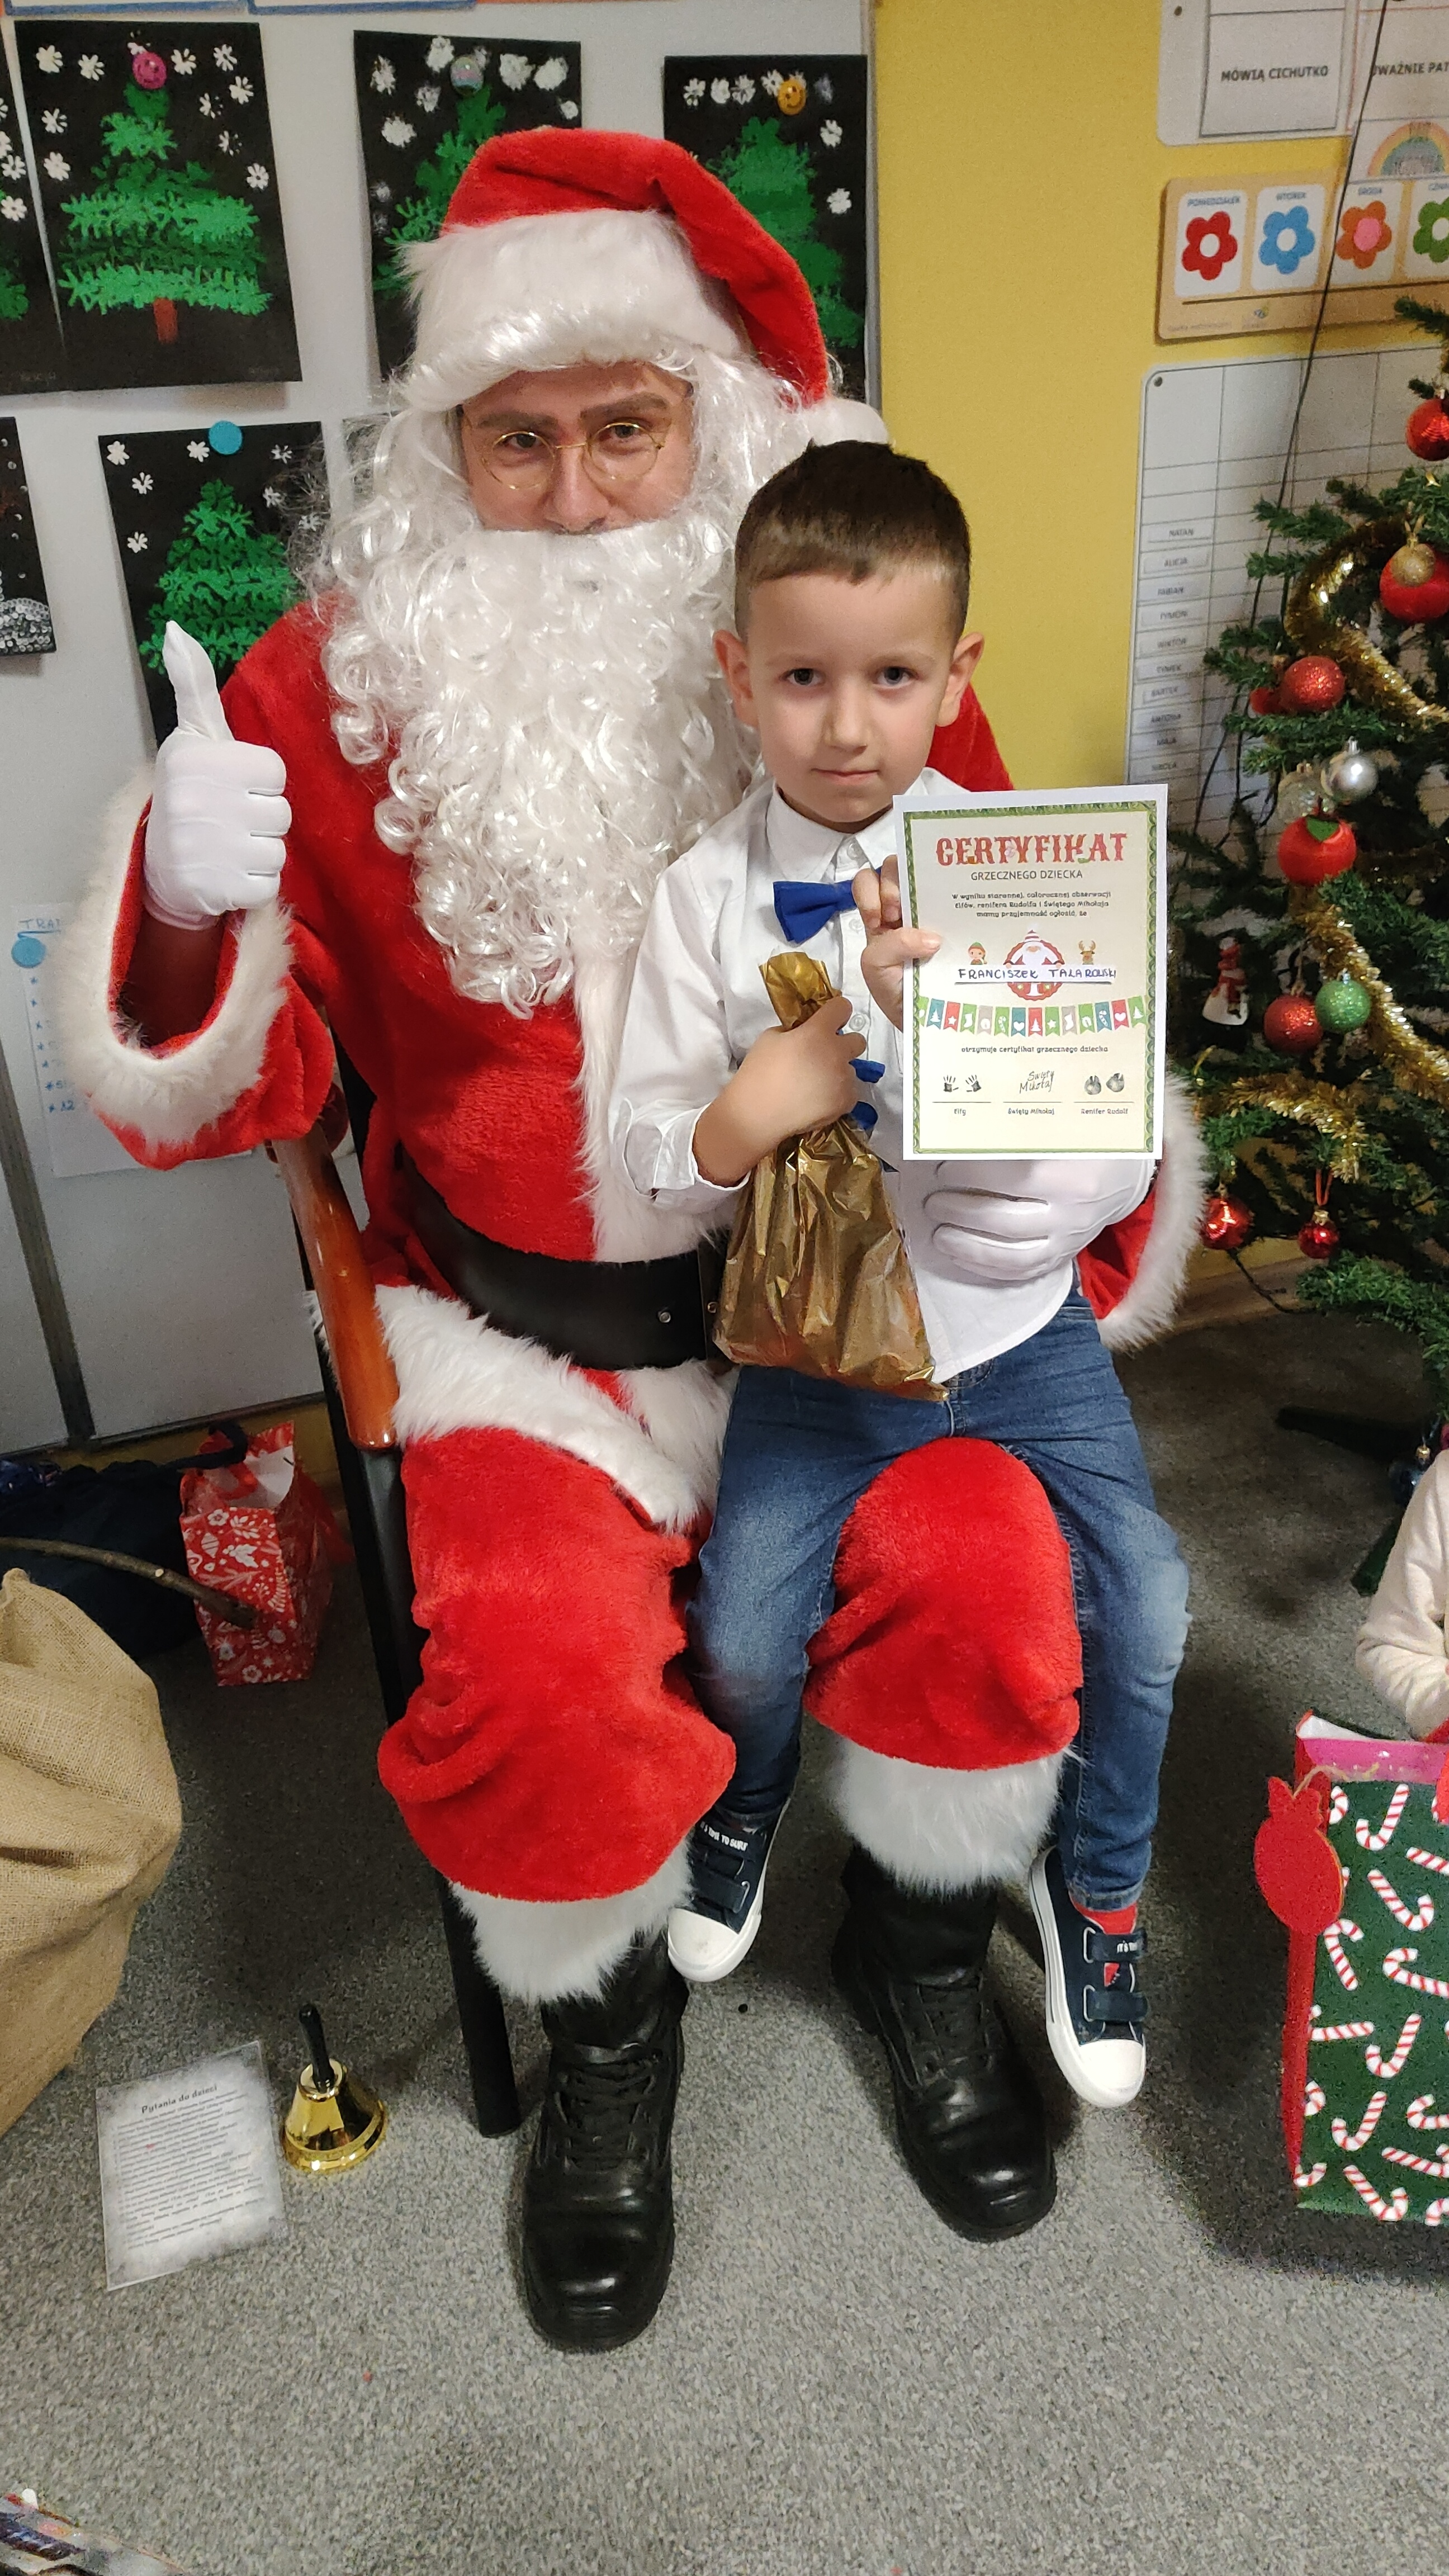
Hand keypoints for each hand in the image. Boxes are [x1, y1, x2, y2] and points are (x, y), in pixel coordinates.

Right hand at [142, 623, 290, 928]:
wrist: (160, 864)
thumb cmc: (191, 792)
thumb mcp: (193, 737)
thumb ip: (194, 686)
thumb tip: (175, 629)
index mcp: (196, 760)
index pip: (275, 774)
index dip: (261, 783)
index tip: (232, 787)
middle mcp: (196, 802)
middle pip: (281, 814)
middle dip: (262, 819)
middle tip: (230, 820)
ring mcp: (204, 849)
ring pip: (277, 850)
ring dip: (260, 852)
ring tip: (229, 846)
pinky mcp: (216, 889)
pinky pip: (268, 884)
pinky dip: (254, 883)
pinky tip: (227, 872)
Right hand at [694, 994, 863, 1184]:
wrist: (757, 1114)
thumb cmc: (758, 1073)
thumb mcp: (769, 1038)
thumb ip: (794, 1030)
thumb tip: (805, 1033)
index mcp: (817, 1032)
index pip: (842, 1007)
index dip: (836, 1011)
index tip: (829, 1020)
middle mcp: (836, 1053)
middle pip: (858, 1040)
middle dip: (844, 1044)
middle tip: (824, 1056)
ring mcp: (843, 1079)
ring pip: (852, 1069)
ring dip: (838, 1072)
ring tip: (816, 1085)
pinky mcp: (845, 1101)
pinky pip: (850, 1092)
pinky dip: (838, 1094)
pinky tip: (819, 1100)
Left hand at [853, 857, 938, 1027]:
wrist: (920, 1018)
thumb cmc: (891, 990)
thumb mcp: (876, 967)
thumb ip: (891, 946)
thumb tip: (933, 938)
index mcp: (876, 915)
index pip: (868, 882)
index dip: (871, 889)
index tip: (879, 918)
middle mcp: (900, 910)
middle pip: (895, 871)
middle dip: (894, 885)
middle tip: (897, 915)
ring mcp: (926, 916)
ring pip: (924, 881)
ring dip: (924, 892)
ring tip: (927, 921)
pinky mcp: (951, 926)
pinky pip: (952, 904)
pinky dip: (953, 904)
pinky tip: (956, 920)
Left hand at [923, 1155, 1154, 1286]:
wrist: (1125, 1177)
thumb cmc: (1087, 1143)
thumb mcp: (1062, 1129)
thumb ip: (1020, 1133)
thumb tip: (963, 1134)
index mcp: (1072, 1174)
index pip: (1014, 1179)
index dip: (973, 1175)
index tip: (944, 1169)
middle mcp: (1073, 1213)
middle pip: (1006, 1220)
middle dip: (962, 1213)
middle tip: (933, 1202)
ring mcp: (1069, 1240)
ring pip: (1013, 1255)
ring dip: (968, 1247)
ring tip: (939, 1235)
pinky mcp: (1065, 1257)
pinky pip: (1023, 1272)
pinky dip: (987, 1267)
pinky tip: (960, 1256)